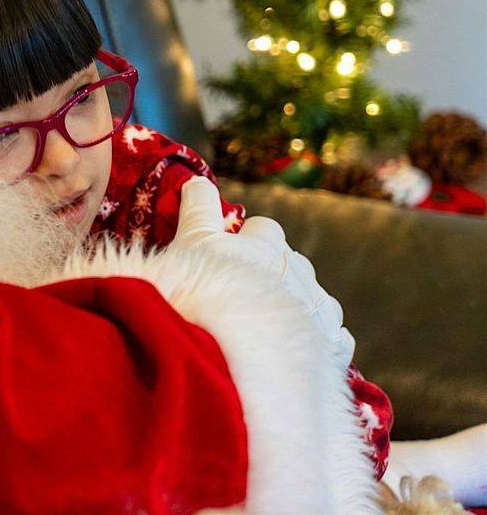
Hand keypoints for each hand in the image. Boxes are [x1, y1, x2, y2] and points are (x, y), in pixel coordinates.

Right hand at [171, 177, 354, 366]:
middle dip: (275, 272)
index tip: (229, 255)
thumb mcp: (193, 240)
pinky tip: (303, 349)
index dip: (248, 239)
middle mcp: (300, 270)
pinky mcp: (332, 346)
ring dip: (299, 306)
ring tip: (269, 328)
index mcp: (268, 244)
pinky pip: (336, 338)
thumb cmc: (206, 288)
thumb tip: (197, 181)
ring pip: (316, 299)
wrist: (234, 347)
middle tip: (243, 294)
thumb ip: (199, 207)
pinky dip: (323, 340)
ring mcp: (320, 309)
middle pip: (292, 262)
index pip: (264, 229)